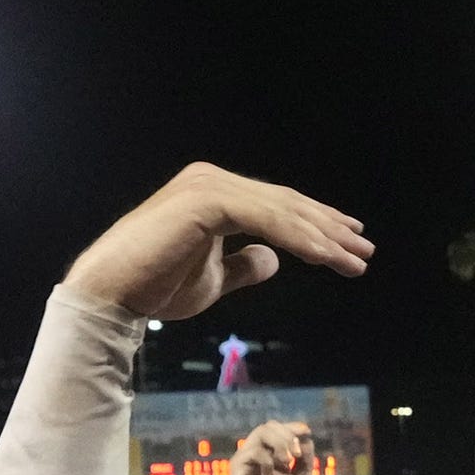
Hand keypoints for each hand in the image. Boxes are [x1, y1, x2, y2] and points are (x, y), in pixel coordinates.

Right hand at [65, 163, 372, 321]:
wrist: (110, 294)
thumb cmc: (153, 288)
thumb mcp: (212, 279)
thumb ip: (243, 266)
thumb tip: (273, 260)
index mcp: (213, 194)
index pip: (276, 206)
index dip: (315, 224)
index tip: (348, 242)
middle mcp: (212, 180)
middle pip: (285, 203)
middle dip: (329, 228)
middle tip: (364, 250)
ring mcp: (209, 185)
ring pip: (281, 211)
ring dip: (323, 238)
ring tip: (354, 260)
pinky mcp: (206, 201)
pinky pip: (265, 220)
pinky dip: (299, 240)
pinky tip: (326, 259)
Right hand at [228, 420, 315, 474]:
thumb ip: (306, 461)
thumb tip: (307, 439)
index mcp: (274, 453)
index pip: (281, 429)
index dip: (294, 427)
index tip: (306, 432)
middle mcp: (261, 451)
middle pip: (271, 425)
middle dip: (288, 435)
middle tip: (296, 454)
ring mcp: (249, 456)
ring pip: (261, 431)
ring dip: (279, 442)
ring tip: (288, 461)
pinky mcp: (238, 465)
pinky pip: (253, 450)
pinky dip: (267, 459)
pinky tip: (271, 473)